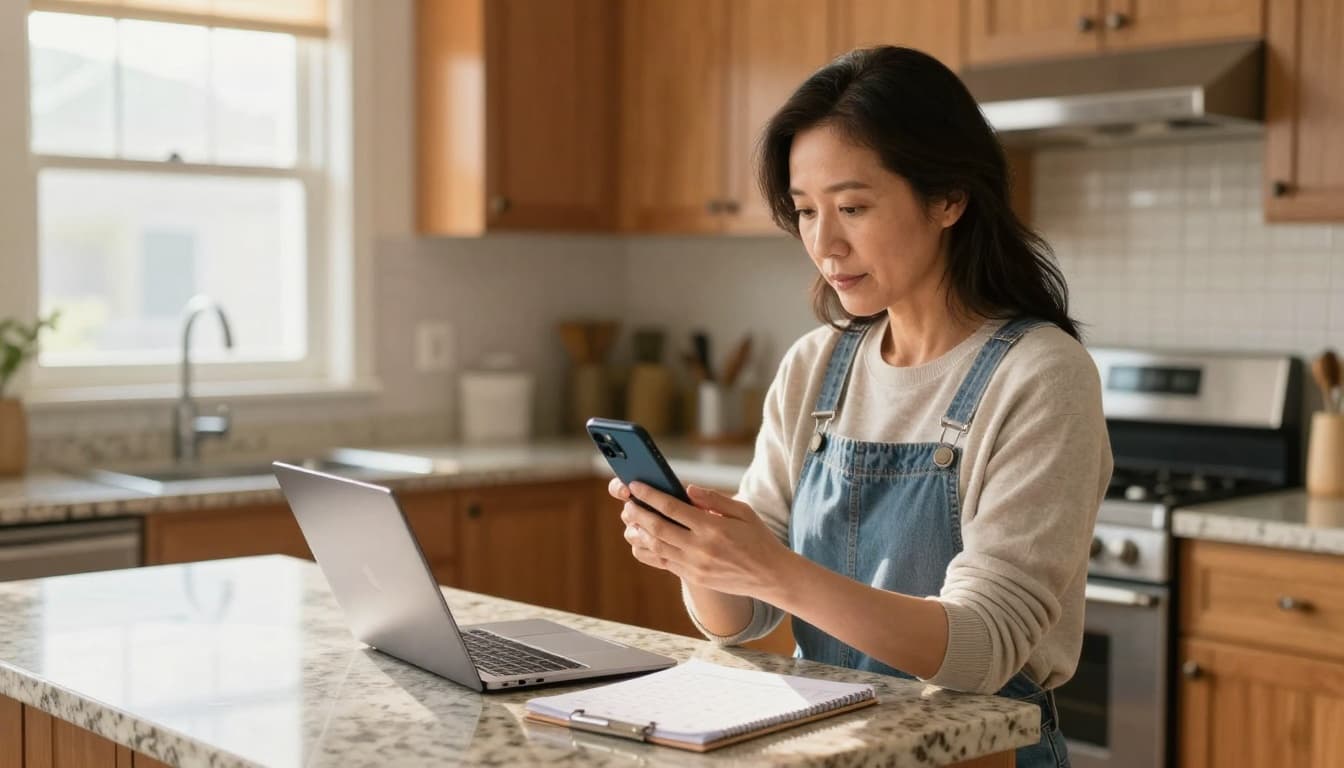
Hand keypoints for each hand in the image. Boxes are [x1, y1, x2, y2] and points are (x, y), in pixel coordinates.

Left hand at [610, 477, 789, 599]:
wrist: (770, 576)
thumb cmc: (758, 538)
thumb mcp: (743, 512)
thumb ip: (714, 499)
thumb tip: (687, 489)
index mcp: (712, 527)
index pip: (672, 508)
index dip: (650, 496)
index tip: (636, 486)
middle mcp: (700, 548)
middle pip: (658, 528)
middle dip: (638, 513)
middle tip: (627, 503)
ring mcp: (695, 566)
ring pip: (657, 547)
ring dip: (639, 532)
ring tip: (630, 521)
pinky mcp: (693, 578)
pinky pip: (663, 563)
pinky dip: (648, 551)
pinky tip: (641, 541)